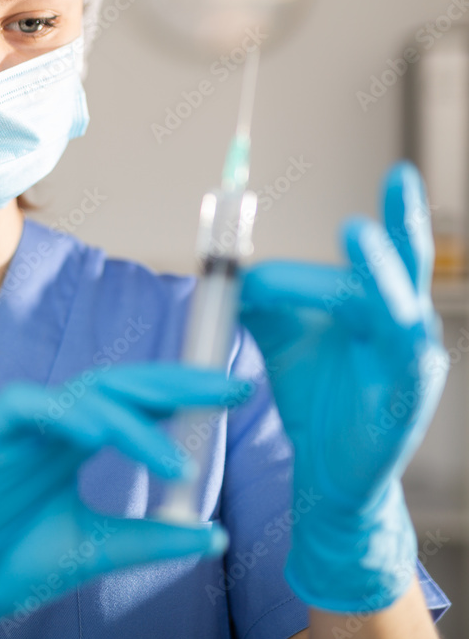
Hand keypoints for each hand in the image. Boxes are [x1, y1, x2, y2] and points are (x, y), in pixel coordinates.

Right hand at [0, 363, 254, 638]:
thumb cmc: (11, 567)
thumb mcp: (95, 548)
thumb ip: (150, 537)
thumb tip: (215, 534)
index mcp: (70, 444)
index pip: (131, 403)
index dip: (180, 393)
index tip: (233, 393)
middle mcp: (48, 426)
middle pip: (115, 385)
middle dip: (172, 382)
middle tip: (227, 386)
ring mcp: (16, 425)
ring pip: (80, 395)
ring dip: (131, 421)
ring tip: (173, 460)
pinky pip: (27, 405)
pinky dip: (66, 415)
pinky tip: (101, 436)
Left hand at [238, 160, 447, 612]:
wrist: (326, 467)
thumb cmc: (313, 391)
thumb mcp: (279, 331)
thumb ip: (259, 293)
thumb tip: (227, 263)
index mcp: (376, 300)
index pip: (382, 248)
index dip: (389, 214)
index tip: (393, 172)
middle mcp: (403, 323)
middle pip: (408, 264)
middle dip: (406, 221)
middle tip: (400, 176)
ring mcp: (410, 363)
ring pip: (400, 310)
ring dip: (379, 272)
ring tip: (357, 233)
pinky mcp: (406, 403)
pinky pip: (405, 368)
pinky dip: (395, 346)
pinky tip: (399, 329)